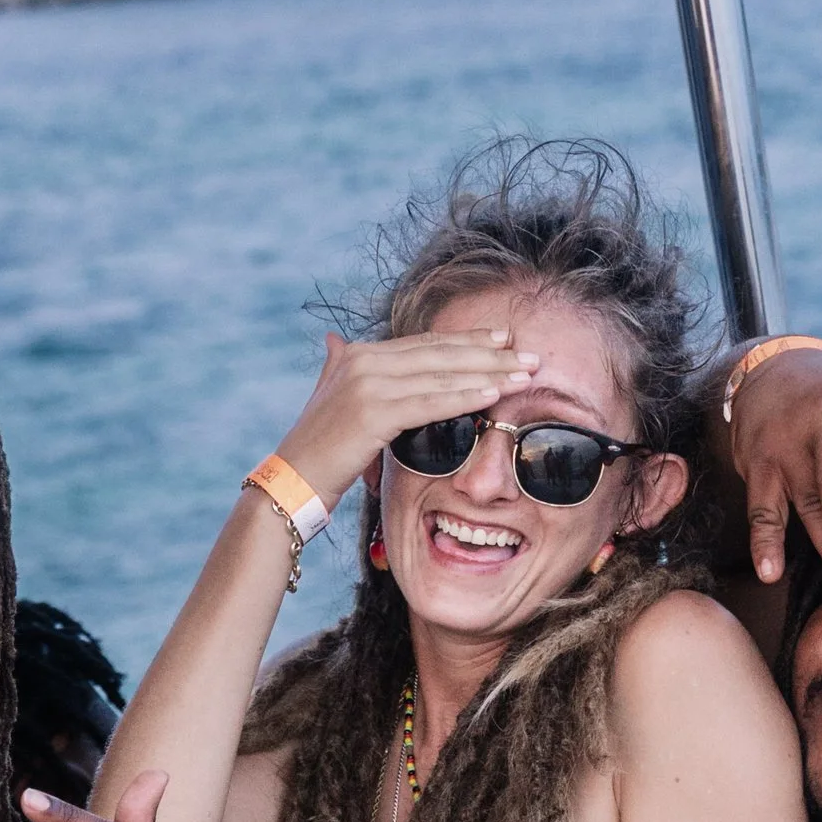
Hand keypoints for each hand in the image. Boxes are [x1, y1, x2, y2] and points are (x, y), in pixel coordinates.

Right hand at [271, 325, 542, 513]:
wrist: (291, 483)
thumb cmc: (317, 450)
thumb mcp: (328, 398)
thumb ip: (337, 366)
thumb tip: (335, 340)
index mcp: (358, 354)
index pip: (425, 343)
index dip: (468, 340)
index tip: (505, 339)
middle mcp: (363, 360)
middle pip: (440, 354)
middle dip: (489, 354)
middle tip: (530, 355)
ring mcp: (367, 384)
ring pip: (442, 376)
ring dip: (489, 375)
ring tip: (525, 375)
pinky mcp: (373, 412)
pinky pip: (431, 403)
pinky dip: (466, 398)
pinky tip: (495, 396)